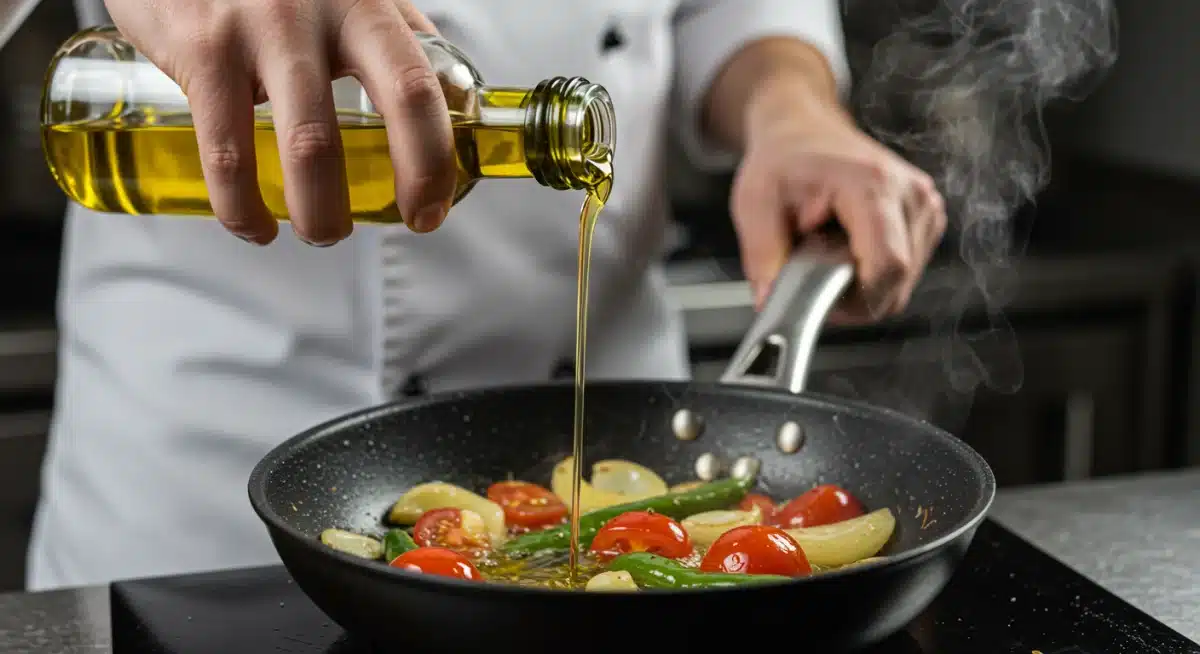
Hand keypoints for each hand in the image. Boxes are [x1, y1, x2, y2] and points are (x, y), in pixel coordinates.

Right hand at [103, 0, 456, 244]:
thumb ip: (390, 36)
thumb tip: (440, 101)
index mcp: (367, 5)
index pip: (420, 89)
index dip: (432, 161)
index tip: (429, 208)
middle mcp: (320, 12)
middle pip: (378, 115)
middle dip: (390, 190)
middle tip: (378, 224)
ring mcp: (259, 28)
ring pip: (304, 147)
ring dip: (316, 211)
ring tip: (318, 231)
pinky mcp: (202, 47)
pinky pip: (226, 151)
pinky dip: (241, 207)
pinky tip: (253, 223)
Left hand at [730, 97, 946, 323]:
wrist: (805, 130)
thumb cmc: (783, 161)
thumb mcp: (755, 203)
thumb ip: (762, 254)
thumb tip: (770, 302)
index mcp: (873, 184)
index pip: (888, 267)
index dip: (854, 300)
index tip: (820, 300)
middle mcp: (911, 193)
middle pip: (896, 284)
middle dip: (851, 295)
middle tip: (813, 274)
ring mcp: (925, 205)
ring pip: (901, 284)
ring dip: (862, 284)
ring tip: (829, 252)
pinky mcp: (928, 218)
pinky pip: (905, 272)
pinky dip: (874, 273)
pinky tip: (848, 248)